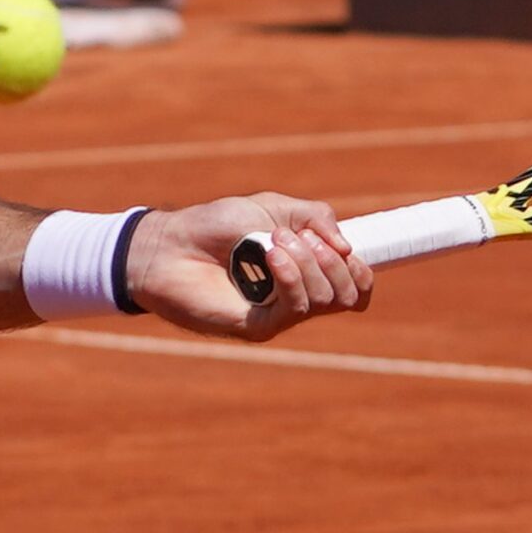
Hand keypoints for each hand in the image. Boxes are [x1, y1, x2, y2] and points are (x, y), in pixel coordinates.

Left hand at [125, 193, 372, 341]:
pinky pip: (295, 308)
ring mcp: (278, 314)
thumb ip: (316, 217)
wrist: (169, 243)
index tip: (341, 244)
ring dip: (309, 262)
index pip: (356, 289)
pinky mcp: (258, 325)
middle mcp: (297, 297)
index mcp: (307, 271)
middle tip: (294, 235)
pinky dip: (291, 276)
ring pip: (326, 300)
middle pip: (349, 296)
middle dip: (332, 260)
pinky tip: (270, 254)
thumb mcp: (274, 207)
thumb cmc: (215, 224)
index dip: (361, 270)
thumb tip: (349, 248)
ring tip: (273, 241)